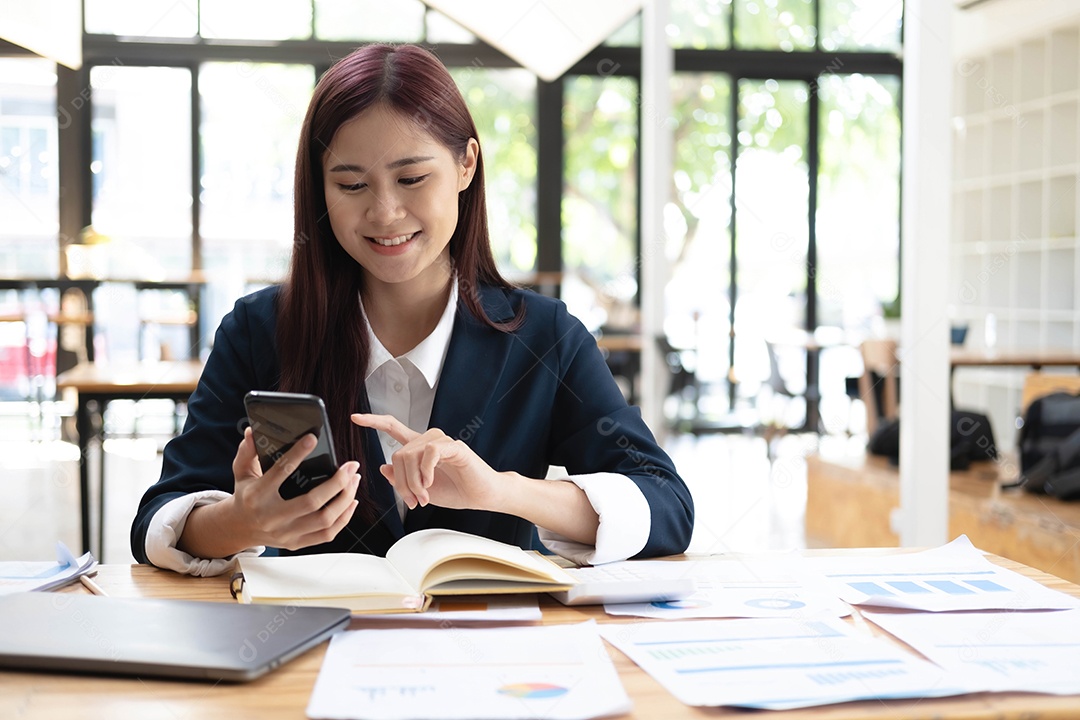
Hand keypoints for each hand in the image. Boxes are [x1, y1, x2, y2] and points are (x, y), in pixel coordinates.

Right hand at [229, 427, 360, 550]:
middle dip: (337, 482)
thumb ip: (247, 452)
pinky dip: (344, 517)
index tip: (313, 439)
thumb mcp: (241, 472)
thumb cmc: (245, 496)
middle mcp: (272, 517)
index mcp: (257, 496)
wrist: (238, 529)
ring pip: (324, 519)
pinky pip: (327, 534)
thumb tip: (253, 432)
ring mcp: (285, 533)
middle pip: (312, 501)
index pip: (280, 472)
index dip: (298, 454)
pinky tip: (351, 501)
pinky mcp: (296, 543)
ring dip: (345, 498)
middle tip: (351, 466)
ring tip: (354, 480)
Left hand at [350, 413, 501, 510]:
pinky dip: (426, 470)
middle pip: (398, 453)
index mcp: (419, 449)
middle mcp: (429, 441)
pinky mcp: (455, 447)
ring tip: (424, 495)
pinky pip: (430, 452)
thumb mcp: (422, 490)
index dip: (374, 422)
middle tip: (413, 500)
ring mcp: (442, 442)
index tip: (354, 418)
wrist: (482, 496)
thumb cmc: (457, 491)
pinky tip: (430, 482)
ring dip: (413, 481)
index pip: (393, 428)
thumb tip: (384, 467)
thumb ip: (402, 479)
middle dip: (401, 482)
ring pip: (411, 453)